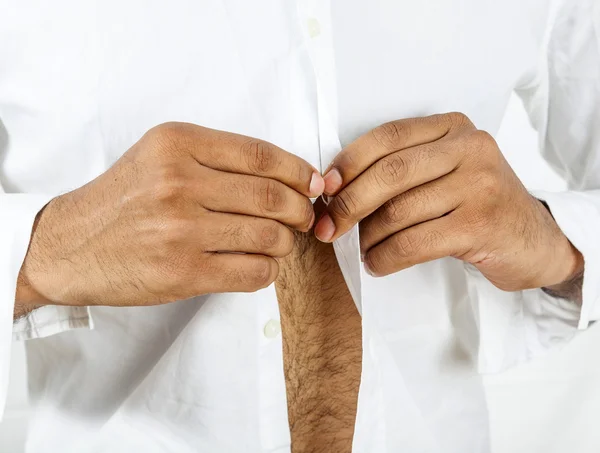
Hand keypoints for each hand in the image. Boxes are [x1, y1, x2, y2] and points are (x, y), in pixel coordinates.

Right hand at [17, 122, 323, 307]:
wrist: (70, 245)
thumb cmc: (122, 200)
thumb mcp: (161, 156)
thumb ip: (218, 159)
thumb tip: (290, 175)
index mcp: (178, 144)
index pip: (262, 156)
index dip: (300, 172)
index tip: (314, 184)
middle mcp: (179, 183)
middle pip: (274, 198)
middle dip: (302, 211)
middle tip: (303, 218)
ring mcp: (181, 230)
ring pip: (270, 237)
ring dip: (285, 243)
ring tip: (277, 242)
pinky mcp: (183, 272)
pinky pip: (254, 273)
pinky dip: (267, 270)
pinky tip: (257, 264)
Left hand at [314, 113, 582, 291]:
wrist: (537, 241)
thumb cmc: (478, 206)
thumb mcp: (445, 173)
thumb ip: (401, 171)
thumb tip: (335, 190)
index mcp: (453, 127)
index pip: (387, 137)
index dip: (348, 163)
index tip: (325, 189)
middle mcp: (470, 148)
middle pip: (389, 174)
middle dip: (348, 204)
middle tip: (328, 228)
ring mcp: (480, 185)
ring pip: (398, 211)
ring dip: (368, 237)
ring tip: (363, 249)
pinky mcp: (481, 224)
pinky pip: (413, 243)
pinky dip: (386, 257)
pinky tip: (378, 264)